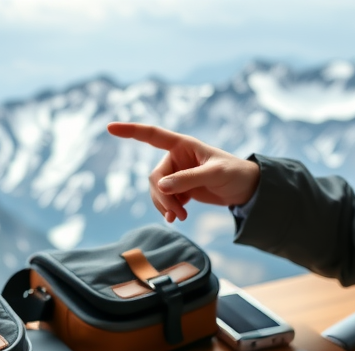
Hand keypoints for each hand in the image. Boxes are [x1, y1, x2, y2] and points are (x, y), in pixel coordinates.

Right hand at [106, 122, 260, 222]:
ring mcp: (176, 175)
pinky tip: (177, 218)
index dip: (130, 131)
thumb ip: (188, 180)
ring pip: (157, 192)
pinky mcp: (180, 189)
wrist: (246, 189)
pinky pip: (164, 201)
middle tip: (177, 214)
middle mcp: (176, 158)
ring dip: (165, 206)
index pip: (152, 135)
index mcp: (183, 145)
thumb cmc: (234, 174)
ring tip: (181, 218)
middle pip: (154, 178)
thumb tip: (161, 187)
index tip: (109, 128)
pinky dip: (168, 210)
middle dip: (162, 198)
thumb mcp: (214, 175)